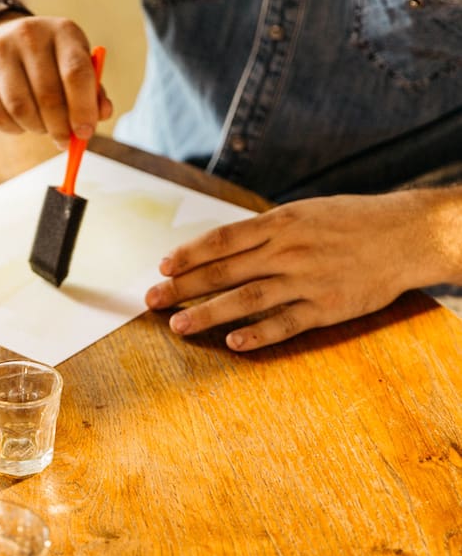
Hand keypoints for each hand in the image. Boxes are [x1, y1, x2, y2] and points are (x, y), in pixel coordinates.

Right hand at [0, 14, 111, 145]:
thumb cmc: (44, 57)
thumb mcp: (71, 60)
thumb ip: (91, 88)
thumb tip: (102, 114)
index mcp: (62, 31)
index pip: (76, 73)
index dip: (83, 108)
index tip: (85, 132)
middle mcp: (30, 36)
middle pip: (48, 95)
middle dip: (60, 127)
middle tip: (65, 141)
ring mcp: (0, 52)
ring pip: (21, 109)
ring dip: (36, 128)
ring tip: (43, 128)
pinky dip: (14, 129)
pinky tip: (21, 123)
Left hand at [145, 189, 456, 350]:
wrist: (404, 235)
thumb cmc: (351, 221)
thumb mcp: (304, 212)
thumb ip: (267, 231)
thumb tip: (225, 245)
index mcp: (280, 223)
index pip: (223, 240)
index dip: (189, 254)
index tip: (163, 267)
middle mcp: (288, 250)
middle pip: (224, 270)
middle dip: (183, 286)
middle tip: (152, 299)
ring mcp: (306, 280)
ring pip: (247, 298)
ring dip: (208, 313)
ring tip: (178, 326)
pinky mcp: (327, 307)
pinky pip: (286, 323)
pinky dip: (258, 334)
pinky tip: (232, 343)